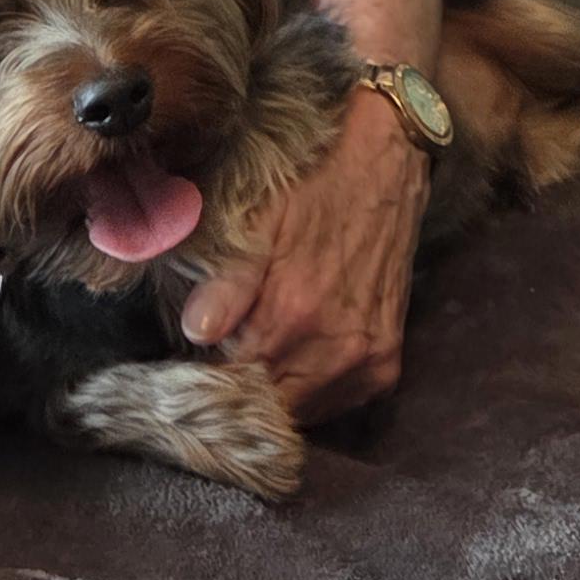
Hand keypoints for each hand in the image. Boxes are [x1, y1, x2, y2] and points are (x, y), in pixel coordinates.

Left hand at [177, 86, 428, 420]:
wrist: (389, 168)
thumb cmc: (313, 188)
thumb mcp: (261, 222)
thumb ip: (229, 284)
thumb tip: (195, 333)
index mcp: (293, 314)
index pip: (231, 384)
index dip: (206, 380)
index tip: (190, 367)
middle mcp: (335, 349)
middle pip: (266, 404)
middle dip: (238, 391)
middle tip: (219, 362)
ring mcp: (366, 361)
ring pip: (301, 411)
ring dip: (275, 393)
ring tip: (258, 355)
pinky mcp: (386, 365)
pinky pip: (335, 402)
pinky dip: (311, 390)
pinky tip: (296, 355)